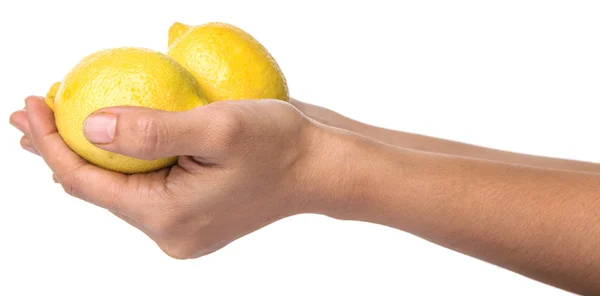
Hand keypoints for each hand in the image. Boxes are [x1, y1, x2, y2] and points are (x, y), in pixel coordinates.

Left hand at [10, 96, 326, 258]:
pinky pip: (144, 187)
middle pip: (98, 189)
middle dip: (61, 148)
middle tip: (30, 111)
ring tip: (59, 119)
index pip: (87, 182)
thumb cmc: (281, 145)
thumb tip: (87, 128)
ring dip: (92, 152)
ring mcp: (183, 225)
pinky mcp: (195, 212)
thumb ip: (149, 130)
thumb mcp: (217, 127)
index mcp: (168, 217)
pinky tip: (112, 137)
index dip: (51, 144)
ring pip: (120, 188)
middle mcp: (171, 231)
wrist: (322, 167)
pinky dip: (123, 159)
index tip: (29, 104)